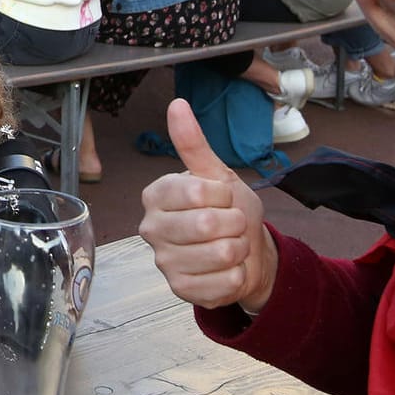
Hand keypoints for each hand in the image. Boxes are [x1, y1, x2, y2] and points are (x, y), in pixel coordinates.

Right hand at [138, 99, 277, 312]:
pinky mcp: (180, 289)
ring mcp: (164, 261)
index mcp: (156, 195)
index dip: (224, 195)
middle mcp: (151, 228)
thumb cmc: (226, 208)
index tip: (223, 197)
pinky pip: (224, 282)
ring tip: (231, 245)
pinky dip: (237, 275)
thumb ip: (194, 143)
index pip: (198, 192)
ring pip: (220, 254)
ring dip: (239, 249)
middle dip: (235, 222)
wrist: (243, 251)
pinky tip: (228, 269)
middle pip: (208, 224)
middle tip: (232, 223)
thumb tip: (177, 104)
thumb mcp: (216, 174)